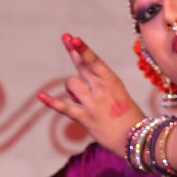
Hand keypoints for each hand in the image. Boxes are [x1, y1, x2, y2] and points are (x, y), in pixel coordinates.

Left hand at [37, 36, 146, 155]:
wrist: (136, 139)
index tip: (73, 38)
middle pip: (82, 65)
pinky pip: (63, 107)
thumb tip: (73, 89)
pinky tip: (40, 96)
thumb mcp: (118, 96)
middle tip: (65, 37)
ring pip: (71, 84)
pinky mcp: (85, 118)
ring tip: (80, 98)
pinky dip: (51, 102)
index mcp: (112, 81)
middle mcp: (102, 89)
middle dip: (74, 50)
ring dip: (71, 89)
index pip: (94, 61)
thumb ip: (97, 88)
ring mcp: (93, 103)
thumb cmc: (129, 118)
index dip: (82, 48)